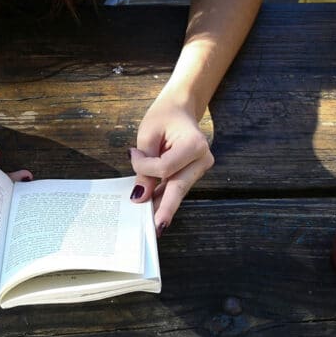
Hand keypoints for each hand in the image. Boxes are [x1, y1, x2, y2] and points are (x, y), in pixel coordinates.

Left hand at [128, 94, 213, 233]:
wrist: (180, 108)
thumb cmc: (164, 117)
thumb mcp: (148, 136)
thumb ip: (144, 166)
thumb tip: (141, 197)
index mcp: (194, 144)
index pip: (165, 167)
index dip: (145, 167)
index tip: (132, 154)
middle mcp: (203, 159)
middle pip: (179, 187)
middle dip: (164, 207)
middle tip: (155, 228)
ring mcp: (201, 168)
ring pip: (178, 190)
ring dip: (162, 204)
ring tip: (149, 223)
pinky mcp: (194, 173)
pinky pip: (177, 187)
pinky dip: (164, 196)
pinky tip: (153, 208)